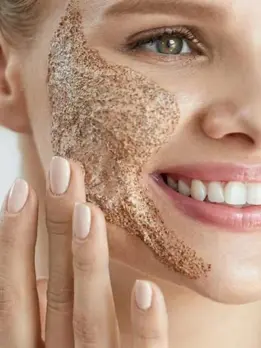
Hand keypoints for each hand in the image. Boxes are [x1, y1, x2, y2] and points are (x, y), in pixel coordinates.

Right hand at [0, 157, 168, 347]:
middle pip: (56, 291)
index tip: (22, 188)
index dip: (14, 241)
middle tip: (63, 170)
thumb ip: (45, 315)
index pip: (17, 294)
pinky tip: (148, 289)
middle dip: (55, 228)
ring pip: (91, 318)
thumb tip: (40, 275)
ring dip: (89, 263)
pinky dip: (145, 329)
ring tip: (89, 211)